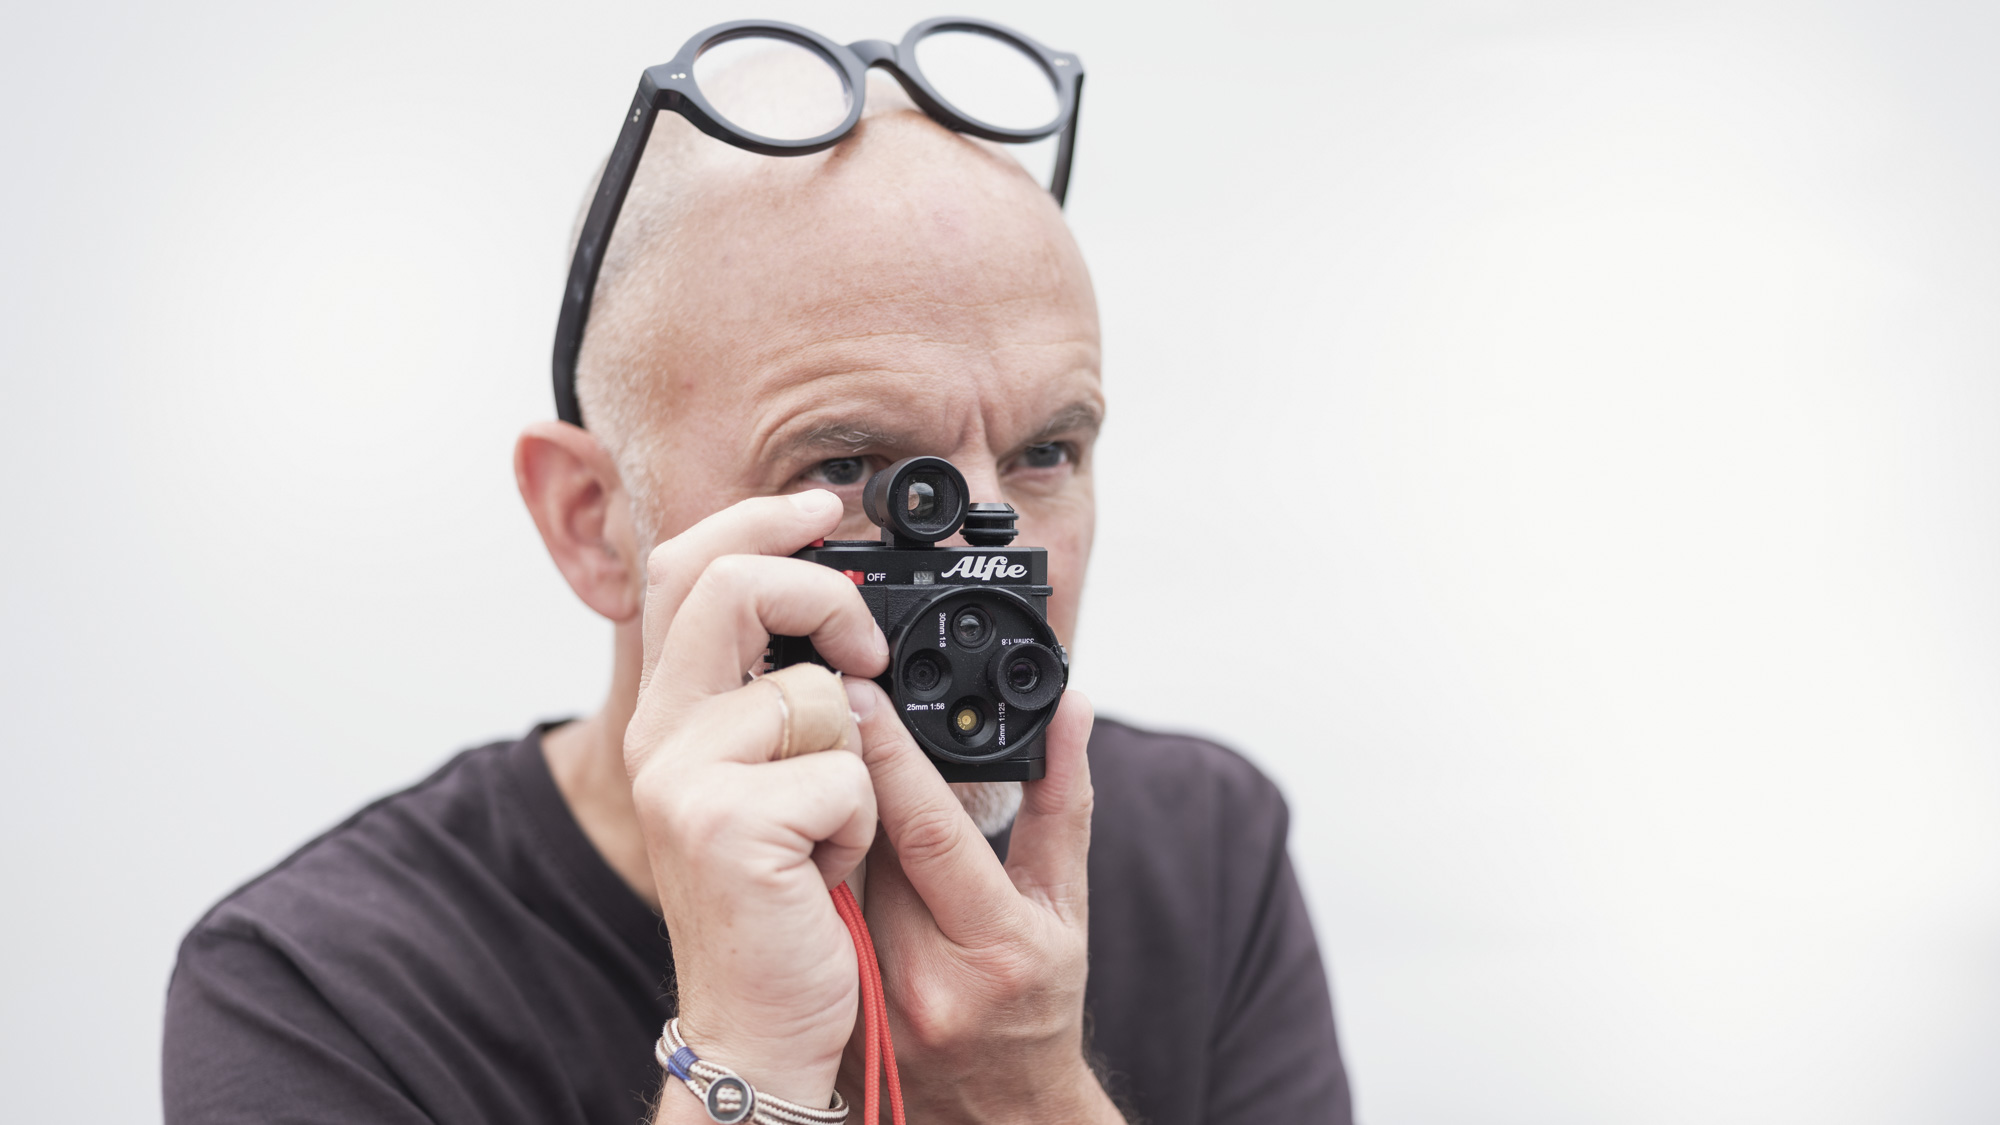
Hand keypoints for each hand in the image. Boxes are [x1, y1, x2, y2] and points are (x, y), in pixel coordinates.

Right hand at [622, 489, 885, 1112]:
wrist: (758, 1025)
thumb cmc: (780, 906)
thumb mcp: (767, 784)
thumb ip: (775, 695)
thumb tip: (833, 613)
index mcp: (668, 715)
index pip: (687, 570)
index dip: (756, 520)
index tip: (823, 504)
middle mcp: (659, 736)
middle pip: (730, 586)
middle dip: (825, 596)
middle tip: (868, 650)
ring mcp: (685, 777)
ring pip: (814, 691)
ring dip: (856, 765)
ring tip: (829, 829)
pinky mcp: (729, 823)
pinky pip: (844, 771)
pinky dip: (862, 823)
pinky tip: (828, 870)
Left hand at [846, 683, 1123, 1123]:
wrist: (999, 1114)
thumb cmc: (1040, 1002)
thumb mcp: (1067, 903)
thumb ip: (1064, 799)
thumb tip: (1070, 706)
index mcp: (996, 946)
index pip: (928, 833)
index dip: (889, 757)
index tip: (860, 693)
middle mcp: (927, 978)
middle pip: (869, 846)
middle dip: (857, 778)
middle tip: (842, 715)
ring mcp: (874, 1000)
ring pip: (835, 876)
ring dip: (838, 823)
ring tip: (842, 783)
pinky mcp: (835, 1007)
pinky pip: (820, 912)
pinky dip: (822, 869)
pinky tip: (822, 846)